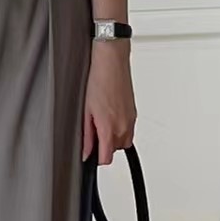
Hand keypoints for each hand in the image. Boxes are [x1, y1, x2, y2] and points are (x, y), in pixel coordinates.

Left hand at [82, 43, 135, 164]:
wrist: (111, 62)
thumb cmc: (98, 80)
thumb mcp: (86, 111)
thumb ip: (87, 135)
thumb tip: (86, 152)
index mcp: (109, 128)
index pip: (106, 158)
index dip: (96, 158)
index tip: (90, 153)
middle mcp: (123, 126)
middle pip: (115, 151)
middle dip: (104, 146)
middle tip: (93, 131)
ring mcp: (131, 120)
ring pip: (123, 142)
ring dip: (113, 138)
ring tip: (101, 122)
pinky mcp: (134, 114)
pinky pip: (128, 130)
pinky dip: (119, 128)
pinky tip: (110, 114)